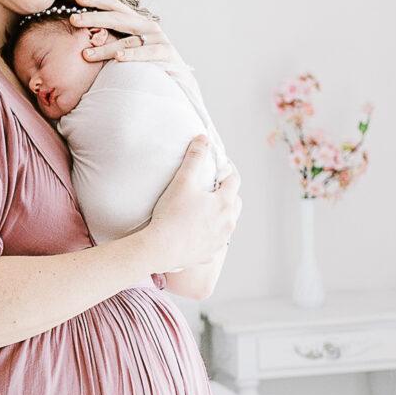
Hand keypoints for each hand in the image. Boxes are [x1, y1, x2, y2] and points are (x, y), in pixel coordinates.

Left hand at [70, 0, 174, 67]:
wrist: (179, 82)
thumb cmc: (148, 66)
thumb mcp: (130, 49)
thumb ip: (113, 41)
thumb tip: (87, 41)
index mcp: (137, 22)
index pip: (116, 6)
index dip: (97, 1)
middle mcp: (147, 26)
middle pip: (117, 18)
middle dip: (94, 18)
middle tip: (74, 20)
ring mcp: (158, 38)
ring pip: (127, 40)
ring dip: (105, 48)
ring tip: (86, 54)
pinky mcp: (166, 53)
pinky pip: (146, 53)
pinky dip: (132, 55)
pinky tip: (118, 57)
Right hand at [142, 141, 241, 271]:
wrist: (159, 248)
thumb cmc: (171, 214)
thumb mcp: (182, 181)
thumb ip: (194, 158)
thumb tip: (203, 139)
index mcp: (224, 203)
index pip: (234, 179)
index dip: (228, 168)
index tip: (220, 163)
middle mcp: (228, 223)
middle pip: (235, 202)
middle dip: (228, 192)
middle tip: (214, 186)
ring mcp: (219, 241)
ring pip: (228, 223)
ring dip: (221, 214)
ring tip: (207, 209)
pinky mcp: (208, 255)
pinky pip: (214, 242)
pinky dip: (210, 234)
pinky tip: (197, 231)